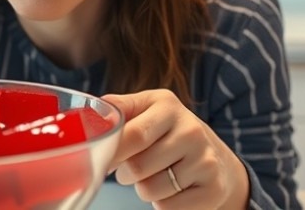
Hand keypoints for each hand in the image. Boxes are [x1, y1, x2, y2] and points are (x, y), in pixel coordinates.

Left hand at [104, 90, 249, 209]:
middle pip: (137, 166)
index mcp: (167, 105)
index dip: (110, 152)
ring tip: (154, 175)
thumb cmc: (168, 133)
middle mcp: (191, 130)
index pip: (132, 134)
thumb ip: (118, 108)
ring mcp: (205, 160)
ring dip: (143, 188)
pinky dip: (162, 203)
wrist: (216, 159)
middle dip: (124, 173)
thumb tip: (88, 117)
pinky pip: (168, 207)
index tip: (96, 160)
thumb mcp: (146, 109)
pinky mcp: (213, 189)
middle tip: (129, 168)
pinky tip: (173, 188)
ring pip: (150, 190)